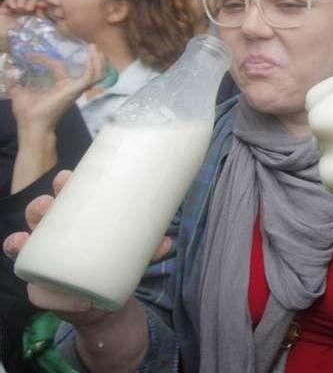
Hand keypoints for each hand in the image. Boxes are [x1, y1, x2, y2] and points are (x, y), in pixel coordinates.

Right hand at [0, 0, 46, 52]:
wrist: (5, 43)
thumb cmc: (20, 43)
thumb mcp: (36, 37)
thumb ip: (43, 31)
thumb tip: (52, 26)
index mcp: (35, 19)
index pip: (41, 8)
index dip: (42, 5)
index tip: (43, 5)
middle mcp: (26, 14)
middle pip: (32, 1)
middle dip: (32, 2)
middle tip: (29, 8)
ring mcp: (15, 11)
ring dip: (22, 0)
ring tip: (20, 7)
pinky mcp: (4, 10)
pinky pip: (9, 0)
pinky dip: (11, 1)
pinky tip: (13, 7)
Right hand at [3, 170, 171, 323]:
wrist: (104, 302)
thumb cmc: (114, 264)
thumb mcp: (134, 254)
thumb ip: (149, 249)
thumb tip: (166, 242)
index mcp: (73, 221)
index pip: (63, 198)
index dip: (61, 186)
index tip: (66, 177)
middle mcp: (52, 238)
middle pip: (38, 216)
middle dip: (39, 206)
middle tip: (50, 202)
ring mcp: (45, 263)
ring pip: (23, 246)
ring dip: (20, 240)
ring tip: (25, 238)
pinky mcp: (45, 292)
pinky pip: (38, 294)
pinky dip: (44, 295)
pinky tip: (41, 290)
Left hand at [8, 44, 105, 134]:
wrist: (31, 123)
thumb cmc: (27, 112)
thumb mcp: (18, 91)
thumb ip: (14, 80)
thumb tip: (7, 69)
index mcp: (59, 86)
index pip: (58, 67)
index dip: (44, 58)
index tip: (29, 55)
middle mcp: (70, 87)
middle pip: (88, 72)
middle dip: (93, 60)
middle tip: (92, 46)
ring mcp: (75, 88)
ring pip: (95, 74)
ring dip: (97, 61)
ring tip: (95, 48)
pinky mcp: (76, 90)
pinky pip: (90, 77)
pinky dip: (93, 66)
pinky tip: (92, 56)